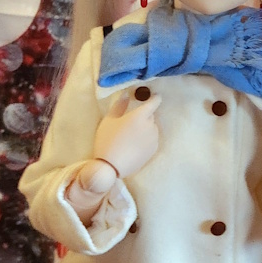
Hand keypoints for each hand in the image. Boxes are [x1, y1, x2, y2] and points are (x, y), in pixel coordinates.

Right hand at [65, 94, 161, 222]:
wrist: (111, 167)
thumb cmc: (107, 141)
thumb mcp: (109, 120)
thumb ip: (119, 105)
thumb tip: (126, 94)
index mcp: (140, 115)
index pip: (154, 102)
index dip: (154, 98)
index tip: (152, 96)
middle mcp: (151, 125)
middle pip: (151, 115)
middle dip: (144, 116)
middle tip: (130, 122)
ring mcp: (154, 139)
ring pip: (152, 128)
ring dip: (145, 128)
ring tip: (130, 136)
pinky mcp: (154, 150)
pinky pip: (152, 139)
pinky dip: (146, 139)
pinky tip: (134, 145)